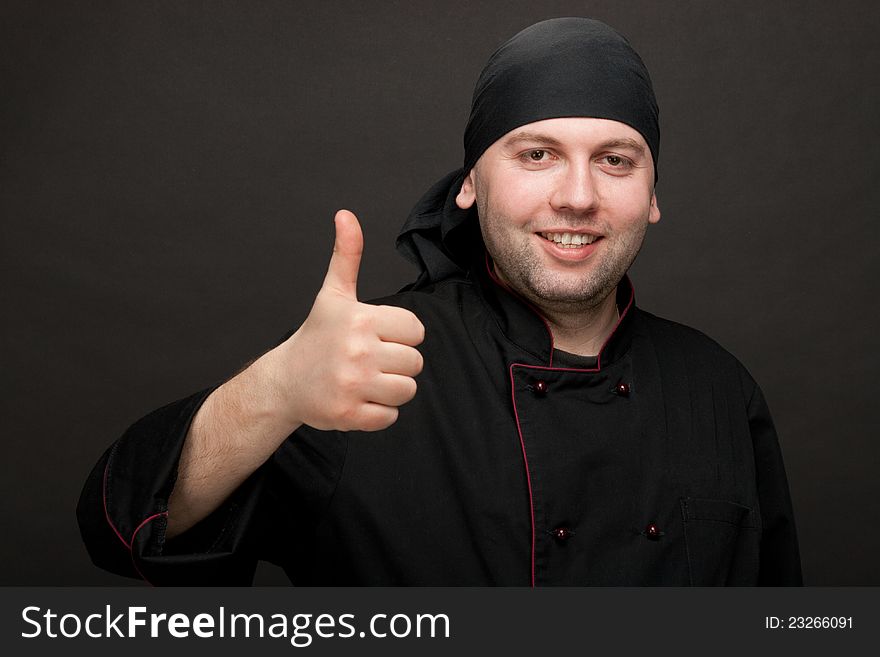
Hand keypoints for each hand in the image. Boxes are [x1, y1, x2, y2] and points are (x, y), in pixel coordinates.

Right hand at [269, 210, 424, 430]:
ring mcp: (352, 385)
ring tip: (367, 380)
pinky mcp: (349, 415)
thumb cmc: (317, 335)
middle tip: (370, 361)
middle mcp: (357, 351)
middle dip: (397, 363)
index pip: (416, 330)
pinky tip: (358, 399)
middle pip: (415, 363)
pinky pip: (390, 417)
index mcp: (360, 319)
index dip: (401, 335)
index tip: (377, 336)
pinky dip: (379, 412)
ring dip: (391, 389)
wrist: (284, 382)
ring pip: (407, 391)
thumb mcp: (333, 294)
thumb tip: (346, 215)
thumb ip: (347, 255)